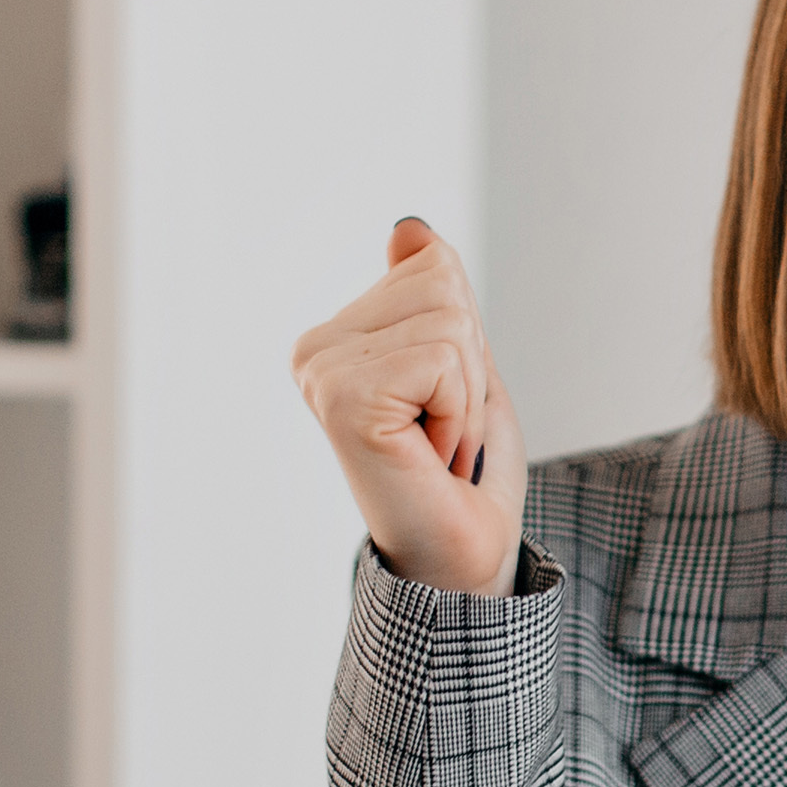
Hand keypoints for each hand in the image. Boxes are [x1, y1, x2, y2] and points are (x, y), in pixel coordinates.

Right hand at [290, 216, 526, 596]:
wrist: (462, 559)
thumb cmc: (462, 474)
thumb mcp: (459, 364)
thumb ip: (433, 296)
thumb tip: (409, 227)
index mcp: (336, 336)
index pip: (433, 265)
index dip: (469, 341)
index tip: (440, 405)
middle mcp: (314, 351)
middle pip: (442, 284)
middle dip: (472, 365)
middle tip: (443, 432)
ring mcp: (322, 374)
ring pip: (450, 322)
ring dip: (469, 396)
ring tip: (436, 447)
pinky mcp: (344, 400)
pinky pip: (445, 359)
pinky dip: (461, 414)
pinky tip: (430, 458)